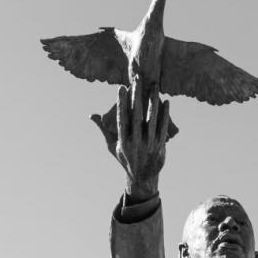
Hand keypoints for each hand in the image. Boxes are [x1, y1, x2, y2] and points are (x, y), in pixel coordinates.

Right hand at [114, 81, 169, 201]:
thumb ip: (103, 129)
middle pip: (137, 115)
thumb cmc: (125, 159)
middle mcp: (136, 143)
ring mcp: (149, 144)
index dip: (121, 103)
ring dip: (153, 101)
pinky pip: (163, 127)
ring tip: (154, 86)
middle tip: (138, 79)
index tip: (122, 87)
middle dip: (138, 96)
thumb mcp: (112, 146)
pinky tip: (166, 102)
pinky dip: (165, 115)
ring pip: (152, 120)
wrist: (142, 178)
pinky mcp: (160, 146)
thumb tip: (91, 115)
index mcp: (123, 142)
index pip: (121, 118)